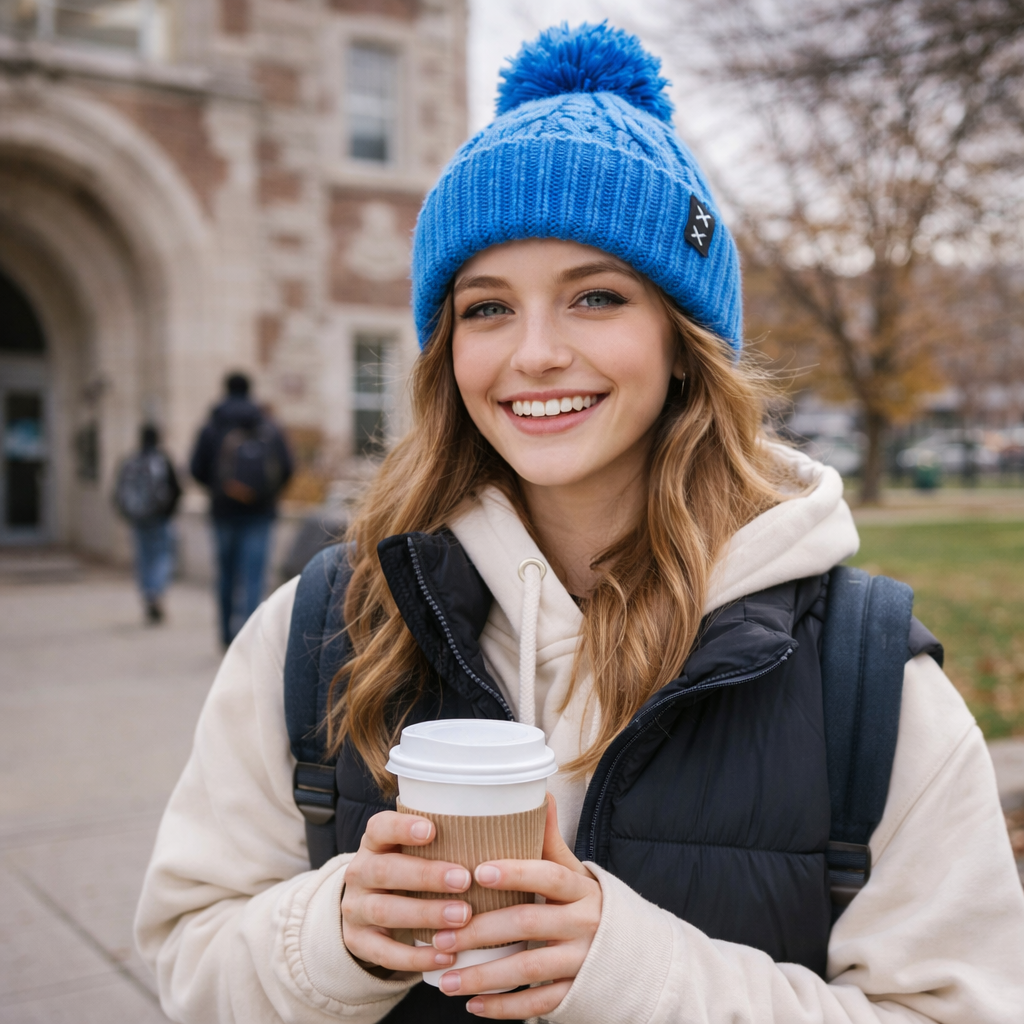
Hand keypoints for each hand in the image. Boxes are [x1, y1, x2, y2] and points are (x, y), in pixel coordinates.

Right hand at [341, 810, 475, 973]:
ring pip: (385, 910)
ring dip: (426, 914)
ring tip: (462, 917)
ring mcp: (356, 909)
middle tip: (463, 880)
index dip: (402, 828)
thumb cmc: (409, 871)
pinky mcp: (359, 943)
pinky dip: (416, 956)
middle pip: (384, 870)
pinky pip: (385, 953)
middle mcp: (360, 872)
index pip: (380, 827)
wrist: (368, 911)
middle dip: (425, 875)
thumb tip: (508, 828)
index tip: (432, 830)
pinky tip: (446, 955)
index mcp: (374, 843)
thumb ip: (446, 839)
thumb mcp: (414, 851)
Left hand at [430, 796, 602, 1018]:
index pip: (548, 877)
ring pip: (528, 970)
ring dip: (482, 975)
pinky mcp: (578, 994)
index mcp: (581, 891)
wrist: (637, 958)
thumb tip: (542, 793)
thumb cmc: (591, 907)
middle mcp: (584, 925)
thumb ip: (553, 843)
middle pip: (528, 925)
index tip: (477, 871)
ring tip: (444, 979)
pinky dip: (504, 1007)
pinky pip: (538, 1003)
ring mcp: (582, 962)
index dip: (516, 873)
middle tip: (440, 936)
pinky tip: (472, 1004)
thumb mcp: (577, 875)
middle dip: (480, 931)